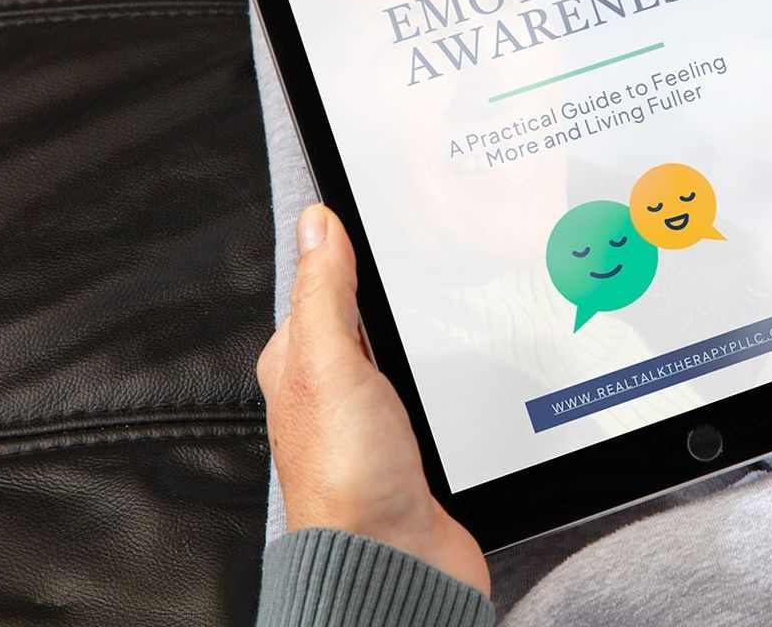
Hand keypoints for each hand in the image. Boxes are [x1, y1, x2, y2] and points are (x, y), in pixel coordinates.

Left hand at [257, 204, 488, 595]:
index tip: (386, 206)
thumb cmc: (349, 480)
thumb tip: (318, 220)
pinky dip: (448, 362)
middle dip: (396, 281)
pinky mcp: (414, 436)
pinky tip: (471, 352)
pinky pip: (430, 380)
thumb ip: (326, 291)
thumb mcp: (330, 364)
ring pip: (403, 343)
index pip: (325, 280)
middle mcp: (334, 384)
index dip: (352, 242)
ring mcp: (375, 412)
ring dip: (425, 325)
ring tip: (460, 286)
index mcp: (301, 360)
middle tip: (437, 242)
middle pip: (367, 310)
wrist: (396, 565)